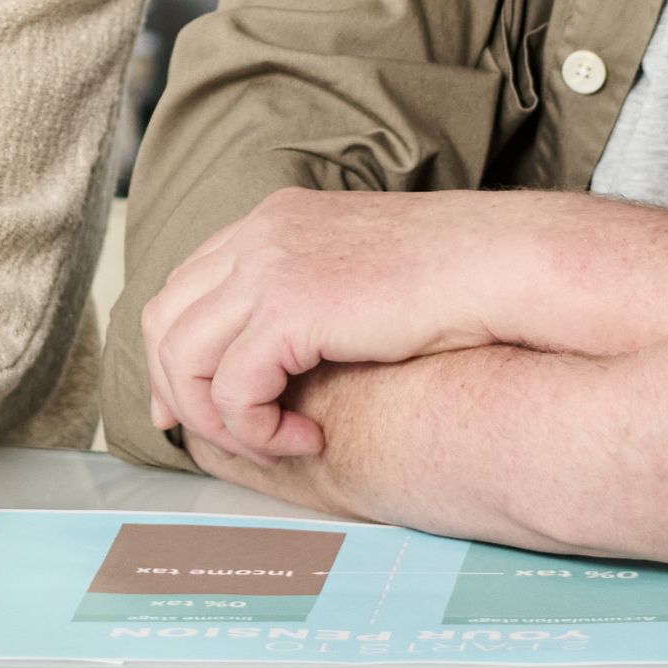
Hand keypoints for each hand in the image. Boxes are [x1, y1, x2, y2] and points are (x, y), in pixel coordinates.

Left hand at [144, 190, 533, 462]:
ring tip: (277, 445)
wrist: (502, 265)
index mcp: (273, 222)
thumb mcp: (359, 276)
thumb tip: (282, 352)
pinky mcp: (287, 309)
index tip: (184, 407)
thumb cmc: (454, 282)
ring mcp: (267, 267)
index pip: (185, 286)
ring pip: (184, 359)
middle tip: (213, 439)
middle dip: (177, 391)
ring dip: (220, 419)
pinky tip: (306, 443)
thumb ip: (311, 298)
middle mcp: (258, 236)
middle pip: (165, 320)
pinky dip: (257, 429)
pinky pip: (231, 389)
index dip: (175, 354)